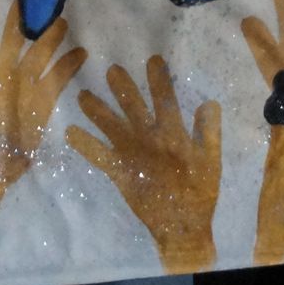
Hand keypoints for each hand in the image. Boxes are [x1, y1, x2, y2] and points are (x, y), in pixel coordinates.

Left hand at [0, 4, 87, 279]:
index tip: (11, 0)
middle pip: (22, 46)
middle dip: (32, 26)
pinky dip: (67, 68)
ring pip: (41, 60)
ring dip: (52, 42)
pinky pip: (56, 82)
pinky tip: (80, 54)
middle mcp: (6, 81)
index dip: (2, 24)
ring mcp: (26, 92)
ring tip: (65, 22)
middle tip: (45, 2)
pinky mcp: (42, 107)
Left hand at [68, 56, 221, 272]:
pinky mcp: (120, 173)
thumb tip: (209, 103)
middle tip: (111, 69)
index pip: (166, 99)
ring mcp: (132, 156)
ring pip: (111, 127)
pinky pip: (98, 156)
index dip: (159, 79)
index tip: (152, 59)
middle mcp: (150, 140)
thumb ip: (210, 131)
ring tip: (82, 95)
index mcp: (175, 135)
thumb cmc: (200, 192)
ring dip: (96, 110)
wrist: (182, 225)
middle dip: (122, 87)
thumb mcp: (213, 160)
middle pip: (133, 107)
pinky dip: (84, 144)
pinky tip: (70, 132)